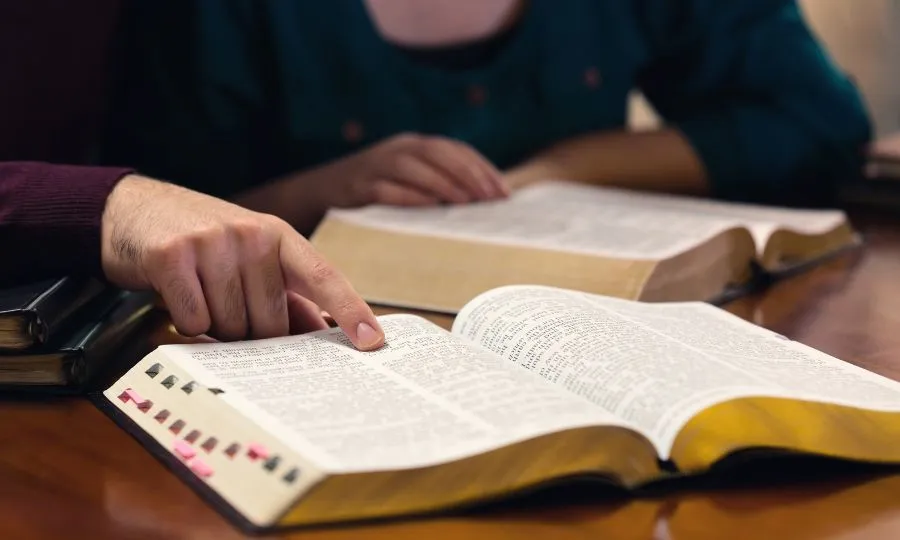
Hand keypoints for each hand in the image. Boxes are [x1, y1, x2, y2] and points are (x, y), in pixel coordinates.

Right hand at [100, 175, 384, 349]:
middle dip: (251, 332)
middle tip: (228, 306)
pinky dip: (185, 322)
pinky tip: (179, 295)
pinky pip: (194, 321)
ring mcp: (213, 242)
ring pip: (232, 327)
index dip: (351, 310)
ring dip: (216, 327)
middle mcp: (252, 234)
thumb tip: (321, 335)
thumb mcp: (250, 256)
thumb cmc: (203, 242)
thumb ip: (285, 293)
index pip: (323, 276)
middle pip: (271, 322)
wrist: (133, 209)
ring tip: (202, 294)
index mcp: (279, 235)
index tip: (372, 341)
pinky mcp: (173, 256)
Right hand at [316, 133, 508, 207]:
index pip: (455, 150)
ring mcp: (376, 165)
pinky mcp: (359, 186)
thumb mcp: (408, 179)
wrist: (322, 190)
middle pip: (438, 154)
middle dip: (468, 175)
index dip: (482, 168)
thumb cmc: (377, 189)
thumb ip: (438, 182)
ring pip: (413, 168)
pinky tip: (430, 208)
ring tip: (466, 203)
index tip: (503, 193)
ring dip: (442, 184)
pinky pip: (387, 189)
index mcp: (414, 145)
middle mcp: (397, 148)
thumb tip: (481, 202)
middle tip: (490, 200)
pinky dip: (410, 197)